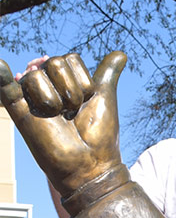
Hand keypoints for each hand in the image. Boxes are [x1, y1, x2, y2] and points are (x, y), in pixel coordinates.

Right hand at [0, 51, 126, 195]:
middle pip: (54, 63)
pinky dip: (0, 74)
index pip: (70, 59)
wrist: (89, 164)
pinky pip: (4, 85)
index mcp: (66, 81)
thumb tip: (121, 53)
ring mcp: (32, 97)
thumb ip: (107, 74)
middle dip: (70, 89)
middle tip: (72, 112)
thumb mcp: (105, 98)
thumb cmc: (100, 134)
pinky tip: (0, 66)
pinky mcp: (18, 110)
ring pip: (36, 75)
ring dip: (54, 99)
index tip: (87, 101)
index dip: (84, 81)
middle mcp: (48, 86)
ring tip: (58, 118)